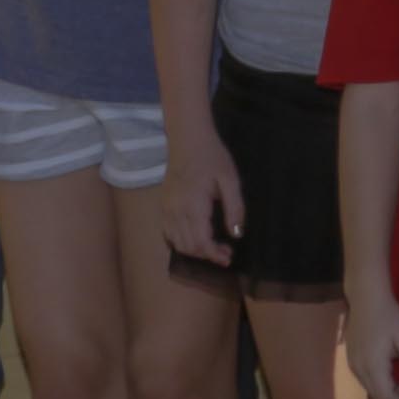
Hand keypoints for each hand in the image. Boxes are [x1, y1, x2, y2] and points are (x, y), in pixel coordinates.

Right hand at [164, 124, 245, 266]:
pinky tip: (196, 237)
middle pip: (188, 247)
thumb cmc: (212, 157)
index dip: (214, 255)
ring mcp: (166, 210)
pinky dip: (181, 242)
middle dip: (207, 255)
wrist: (188, 140)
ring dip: (194, 251)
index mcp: (193, 206)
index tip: (228, 258)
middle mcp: (175, 212)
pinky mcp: (162, 207)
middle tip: (226, 253)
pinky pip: (168, 234)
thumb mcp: (230, 180)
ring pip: (176, 243)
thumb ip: (235, 208)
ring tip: (213, 247)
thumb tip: (236, 235)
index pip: (201, 242)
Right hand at [348, 285, 398, 398]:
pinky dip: (377, 380)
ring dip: (385, 388)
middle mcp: (359, 369)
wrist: (366, 298)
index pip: (387, 396)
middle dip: (394, 397)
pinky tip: (388, 368)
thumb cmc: (389, 315)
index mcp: (373, 366)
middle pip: (376, 395)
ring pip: (369, 387)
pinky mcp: (350, 358)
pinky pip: (364, 378)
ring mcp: (352, 364)